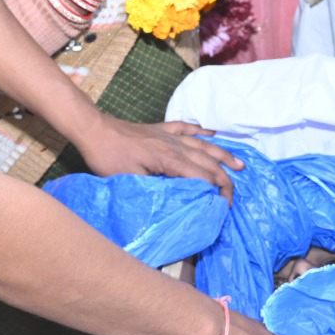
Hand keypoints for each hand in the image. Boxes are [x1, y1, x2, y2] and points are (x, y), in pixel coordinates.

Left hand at [78, 116, 242, 201]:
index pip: (202, 177)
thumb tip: (178, 198)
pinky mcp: (161, 128)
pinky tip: (211, 132)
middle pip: (208, 161)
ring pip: (203, 144)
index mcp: (170, 159)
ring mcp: (169, 134)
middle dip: (225, 178)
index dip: (216, 192)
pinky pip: (186, 128)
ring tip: (239, 164)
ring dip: (222, 154)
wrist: (94, 130)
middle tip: (234, 194)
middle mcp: (175, 145)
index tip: (222, 207)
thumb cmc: (109, 158)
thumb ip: (157, 188)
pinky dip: (201, 130)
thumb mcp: (131, 180)